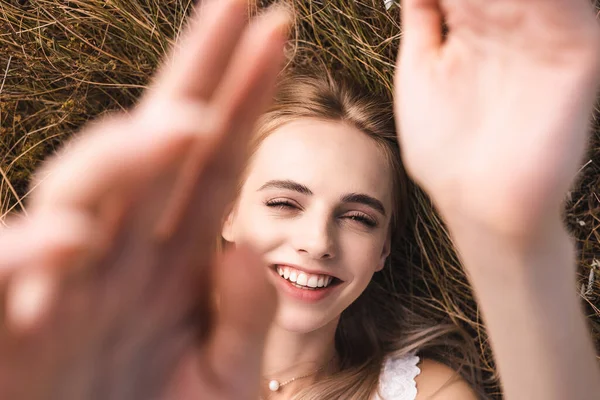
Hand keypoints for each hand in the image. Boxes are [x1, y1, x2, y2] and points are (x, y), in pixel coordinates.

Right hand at [0, 0, 288, 398]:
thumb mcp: (225, 377)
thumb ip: (244, 313)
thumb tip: (253, 242)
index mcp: (175, 258)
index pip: (216, 161)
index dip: (245, 97)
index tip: (277, 30)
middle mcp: (121, 252)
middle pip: (158, 147)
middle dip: (195, 73)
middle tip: (236, 2)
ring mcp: (64, 282)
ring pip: (86, 194)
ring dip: (127, 157)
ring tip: (183, 124)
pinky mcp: (7, 328)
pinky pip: (6, 277)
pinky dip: (29, 256)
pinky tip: (68, 238)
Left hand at [395, 0, 599, 241]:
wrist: (480, 204)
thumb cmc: (445, 149)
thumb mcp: (421, 71)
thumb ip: (423, 16)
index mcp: (474, 21)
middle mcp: (512, 19)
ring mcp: (546, 32)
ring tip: (473, 0)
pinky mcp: (579, 50)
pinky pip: (564, 5)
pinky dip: (540, 0)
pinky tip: (505, 1)